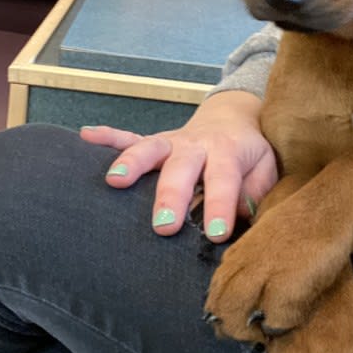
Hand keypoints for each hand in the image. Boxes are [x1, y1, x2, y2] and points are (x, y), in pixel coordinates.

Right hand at [80, 91, 277, 241]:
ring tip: (115, 181)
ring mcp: (172, 142)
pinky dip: (107, 136)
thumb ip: (256, 193)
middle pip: (181, 168)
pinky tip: (86, 136)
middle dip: (170, 196)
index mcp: (227, 152)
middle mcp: (196, 145)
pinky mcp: (155, 142)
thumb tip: (243, 219)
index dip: (220, 207)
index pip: (224, 180)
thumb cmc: (249, 154)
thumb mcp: (266, 170)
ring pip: (150, 148)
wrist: (233, 118)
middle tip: (163, 226)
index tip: (215, 234)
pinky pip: (128, 137)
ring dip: (132, 162)